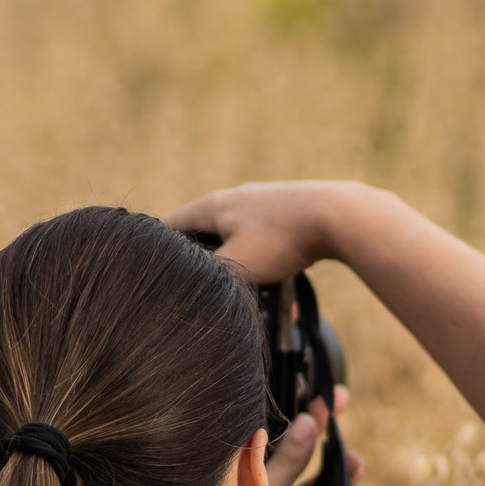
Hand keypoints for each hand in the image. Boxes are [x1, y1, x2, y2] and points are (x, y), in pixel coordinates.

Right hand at [163, 182, 364, 284]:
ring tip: (233, 283)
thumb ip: (207, 276)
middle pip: (201, 228)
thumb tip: (186, 288)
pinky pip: (261, 234)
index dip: (155, 248)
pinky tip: (270, 273)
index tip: (145, 269)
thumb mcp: (236, 265)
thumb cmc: (284, 239)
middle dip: (195, 258)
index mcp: (213, 206)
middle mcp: (234, 196)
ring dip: (231, 258)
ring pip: (234, 232)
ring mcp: (262, 199)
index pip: (168, 225)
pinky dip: (258, 255)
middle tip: (189, 283)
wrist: (340, 215)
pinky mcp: (288, 208)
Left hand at [226, 387, 363, 485]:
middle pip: (291, 448)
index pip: (264, 433)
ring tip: (349, 444)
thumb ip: (288, 461)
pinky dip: (341, 485)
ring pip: (311, 474)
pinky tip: (355, 467)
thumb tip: (310, 422)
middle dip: (315, 425)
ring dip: (331, 457)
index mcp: (236, 476)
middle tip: (337, 398)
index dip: (286, 410)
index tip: (309, 388)